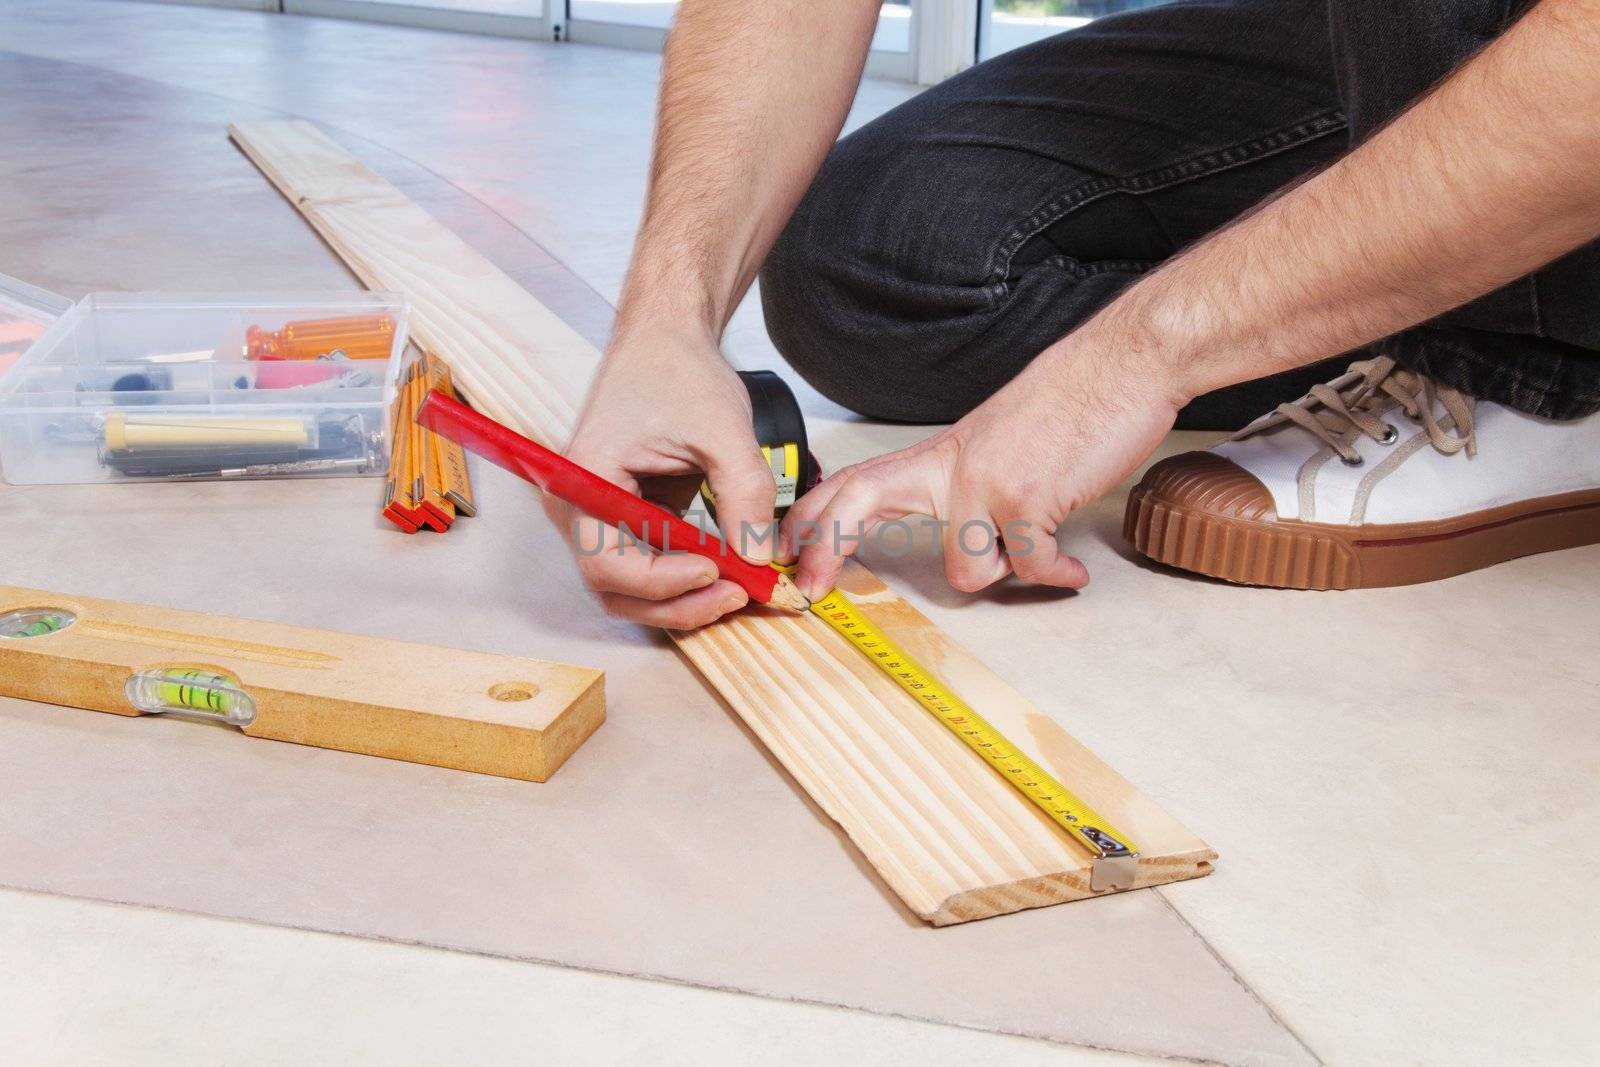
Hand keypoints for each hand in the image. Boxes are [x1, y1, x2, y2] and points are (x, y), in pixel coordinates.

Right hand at [548, 329, 776, 628]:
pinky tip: (729, 573)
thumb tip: (759, 559)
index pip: (607, 561)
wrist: (667, 341)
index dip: (663, 581)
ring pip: (630, 590)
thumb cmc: (678, 370)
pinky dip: (685, 581)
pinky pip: (648, 568)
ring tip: (738, 588)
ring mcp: (598, 517)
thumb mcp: (724, 428)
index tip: (718, 571)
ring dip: (682, 601)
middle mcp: (578, 507)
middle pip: (614, 589)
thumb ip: (743, 493)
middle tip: (738, 594)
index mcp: (584, 479)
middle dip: (677, 603)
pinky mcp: (625, 520)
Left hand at [780, 339, 1181, 598]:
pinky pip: (1030, 569)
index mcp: (939, 455)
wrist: (1122, 365)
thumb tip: (957, 537)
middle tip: (810, 591)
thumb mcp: (995, 441)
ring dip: (1011, 572)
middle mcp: (951, 467)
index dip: (815, 520)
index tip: (792, 556)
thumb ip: (962, 483)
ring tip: (1043, 550)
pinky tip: (1072, 566)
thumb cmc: (1071, 405)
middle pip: (857, 499)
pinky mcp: (1025, 499)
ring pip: (967, 572)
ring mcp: (984, 483)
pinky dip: (1058, 574)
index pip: (856, 481)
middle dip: (824, 548)